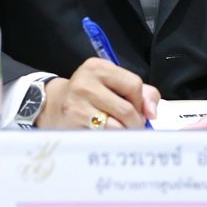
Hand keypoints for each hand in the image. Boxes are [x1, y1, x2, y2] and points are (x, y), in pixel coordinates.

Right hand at [36, 58, 159, 128]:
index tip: (137, 110)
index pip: (134, 84)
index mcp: (99, 67)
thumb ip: (142, 93)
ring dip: (125, 133)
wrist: (54, 104)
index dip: (140, 102)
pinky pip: (102, 135)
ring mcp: (77, 100)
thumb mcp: (113, 84)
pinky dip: (111, 139)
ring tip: (123, 133)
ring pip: (116, 125)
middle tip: (134, 128)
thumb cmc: (90, 95)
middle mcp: (86, 80)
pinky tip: (109, 136)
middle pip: (126, 108)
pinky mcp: (73, 119)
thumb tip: (152, 112)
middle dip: (135, 123)